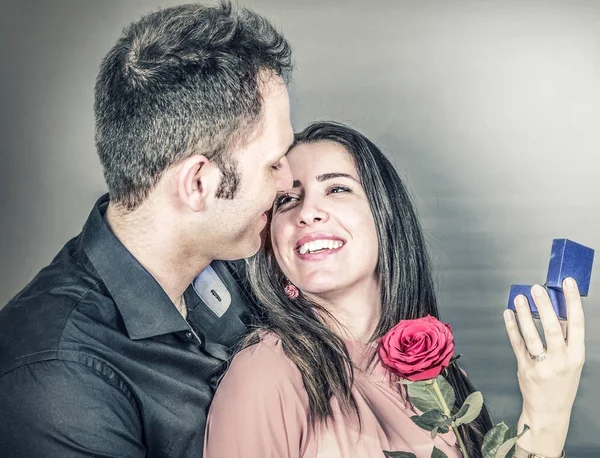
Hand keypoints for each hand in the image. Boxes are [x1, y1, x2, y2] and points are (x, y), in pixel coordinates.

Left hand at [503, 278, 584, 456]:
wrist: (549, 411)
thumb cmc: (562, 381)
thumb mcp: (572, 360)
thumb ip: (564, 337)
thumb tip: (556, 309)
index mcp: (576, 355)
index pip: (576, 324)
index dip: (572, 302)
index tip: (568, 284)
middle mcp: (560, 360)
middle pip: (552, 328)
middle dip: (544, 306)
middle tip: (537, 288)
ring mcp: (541, 365)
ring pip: (531, 335)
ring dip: (524, 314)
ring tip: (520, 297)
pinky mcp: (524, 368)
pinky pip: (516, 343)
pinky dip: (511, 327)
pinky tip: (508, 314)